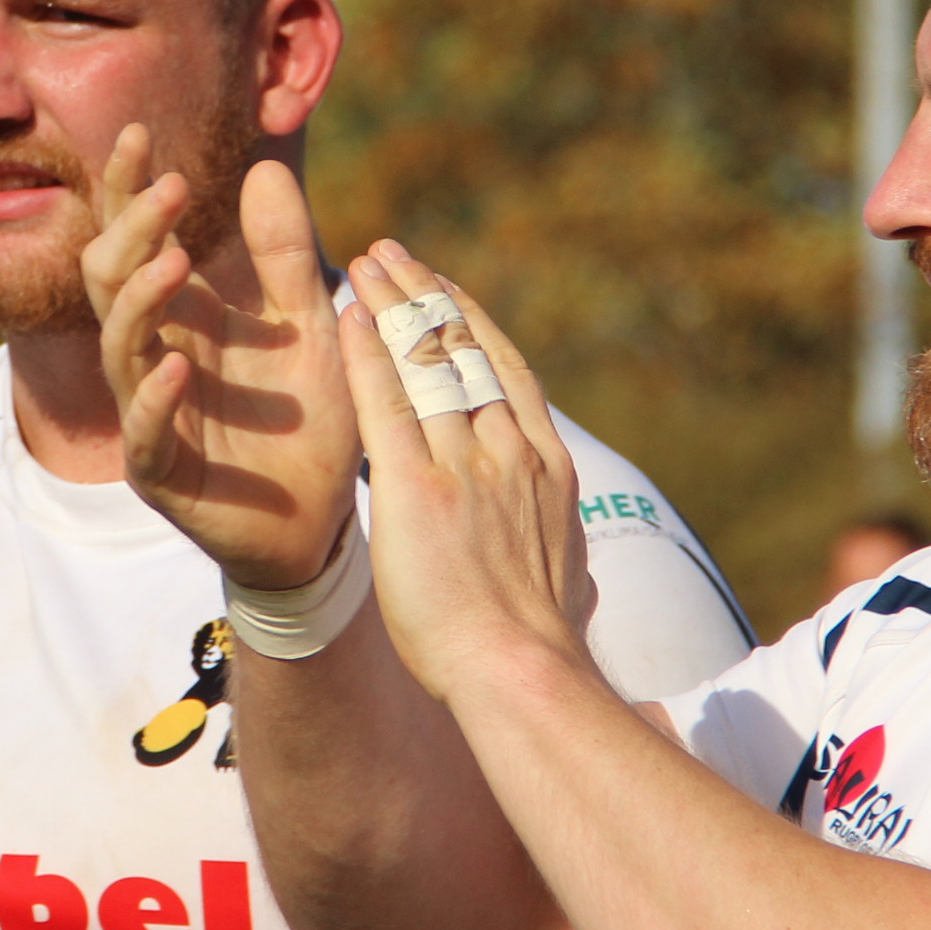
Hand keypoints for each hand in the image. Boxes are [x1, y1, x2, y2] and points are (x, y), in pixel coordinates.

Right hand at [83, 131, 359, 591]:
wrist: (324, 517)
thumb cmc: (306, 416)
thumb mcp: (307, 321)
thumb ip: (284, 253)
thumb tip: (264, 166)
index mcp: (179, 314)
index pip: (134, 240)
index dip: (126, 190)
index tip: (138, 134)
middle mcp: (152, 356)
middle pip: (108, 281)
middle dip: (131, 232)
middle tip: (171, 190)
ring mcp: (151, 415)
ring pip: (117, 349)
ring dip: (140, 302)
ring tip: (175, 263)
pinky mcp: (164, 474)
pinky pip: (144, 436)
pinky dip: (155, 401)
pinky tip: (176, 368)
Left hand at [334, 244, 596, 702]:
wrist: (522, 674)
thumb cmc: (540, 649)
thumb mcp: (569, 591)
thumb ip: (567, 567)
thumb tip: (584, 583)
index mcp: (549, 468)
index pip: (509, 372)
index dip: (474, 323)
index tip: (448, 290)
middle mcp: (511, 451)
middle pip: (465, 351)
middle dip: (425, 296)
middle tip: (392, 255)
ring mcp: (466, 466)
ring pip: (425, 364)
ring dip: (391, 306)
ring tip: (363, 266)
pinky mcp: (416, 489)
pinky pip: (385, 404)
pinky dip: (366, 352)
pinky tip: (345, 315)